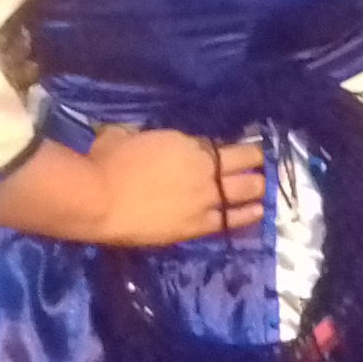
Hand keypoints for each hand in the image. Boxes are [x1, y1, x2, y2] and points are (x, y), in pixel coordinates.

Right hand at [69, 127, 267, 247]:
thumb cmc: (106, 161)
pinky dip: (245, 216)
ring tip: (263, 188)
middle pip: (240, 163)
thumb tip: (136, 137)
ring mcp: (204, 199)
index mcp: (187, 144)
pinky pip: (228, 221)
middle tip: (262, 163)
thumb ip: (139, 136)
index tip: (240, 148)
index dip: (231, 146)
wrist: (99, 199)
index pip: (219, 145)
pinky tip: (256, 214)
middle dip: (254, 161)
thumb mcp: (124, 134)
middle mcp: (203, 169)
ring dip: (256, 187)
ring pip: (242, 191)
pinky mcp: (196, 226)